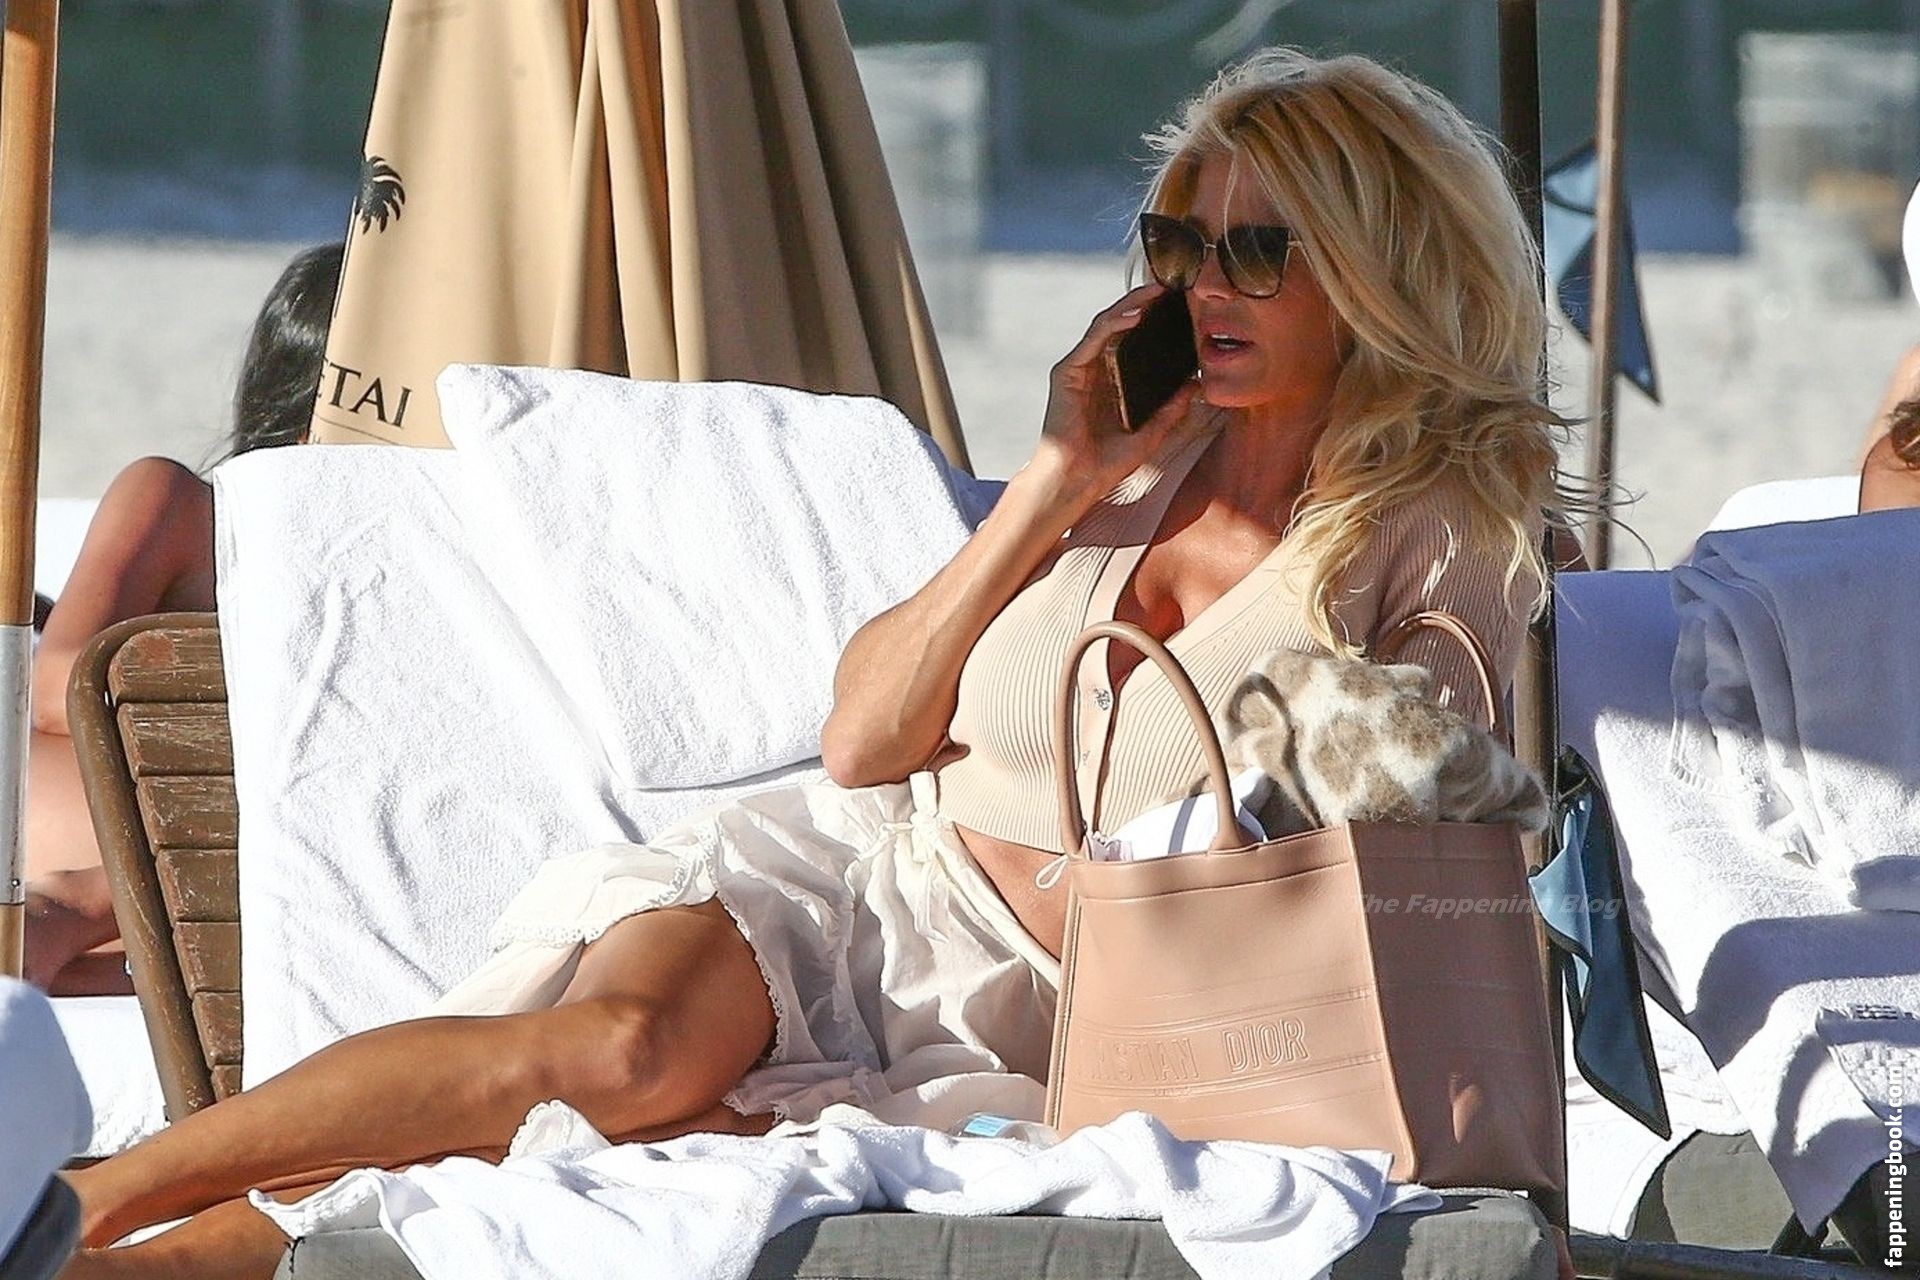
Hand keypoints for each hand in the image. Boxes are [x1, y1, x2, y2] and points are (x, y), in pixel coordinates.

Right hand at [1029, 283, 1214, 501]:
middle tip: (1171, 288)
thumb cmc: (1107, 463)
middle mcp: (1093, 371)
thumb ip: (1171, 409)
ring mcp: (1079, 369)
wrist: (1078, 481)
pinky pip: (1093, 339)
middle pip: (1120, 326)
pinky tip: (1135, 316)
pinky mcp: (1067, 373)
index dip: (1154, 321)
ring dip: (1131, 305)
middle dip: (1143, 304)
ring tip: (1156, 292)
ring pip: (1106, 325)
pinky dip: (1114, 324)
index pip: (1132, 341)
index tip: (1180, 308)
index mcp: (1111, 382)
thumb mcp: (1151, 433)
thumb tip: (1197, 386)